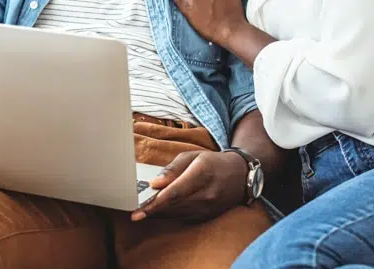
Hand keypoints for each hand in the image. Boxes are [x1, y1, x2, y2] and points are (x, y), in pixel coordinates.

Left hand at [131, 150, 249, 221]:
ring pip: (176, 213)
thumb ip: (173, 169)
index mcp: (201, 174)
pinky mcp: (206, 216)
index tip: (138, 210)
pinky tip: (158, 210)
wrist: (239, 176)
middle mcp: (206, 194)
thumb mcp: (193, 156)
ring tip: (142, 209)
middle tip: (134, 210)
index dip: (154, 202)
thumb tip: (155, 183)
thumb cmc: (212, 162)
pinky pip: (183, 216)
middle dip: (151, 209)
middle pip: (173, 205)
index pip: (174, 192)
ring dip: (158, 212)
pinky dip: (169, 214)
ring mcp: (207, 208)